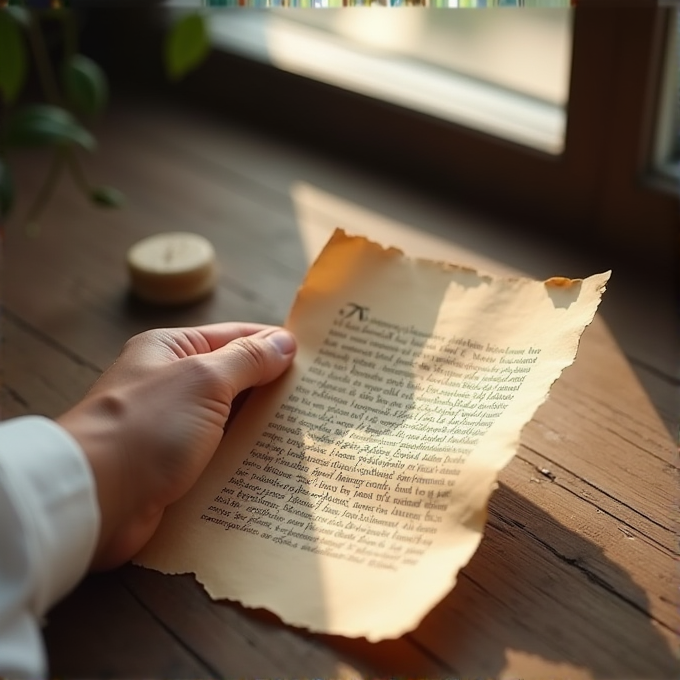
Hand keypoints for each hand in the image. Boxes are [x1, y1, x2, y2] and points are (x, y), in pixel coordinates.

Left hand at [57, 323, 296, 569]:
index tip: (315, 357)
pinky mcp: (172, 466)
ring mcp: (170, 427)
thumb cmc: (147, 427)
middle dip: (271, 389)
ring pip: (228, 421)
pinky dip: (242, 458)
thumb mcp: (204, 381)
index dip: (274, 344)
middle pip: (233, 380)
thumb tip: (284, 342)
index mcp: (171, 350)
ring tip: (306, 433)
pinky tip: (273, 465)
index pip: (235, 337)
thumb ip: (247, 360)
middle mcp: (170, 384)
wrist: (93, 498)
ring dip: (260, 427)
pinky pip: (217, 455)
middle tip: (318, 399)